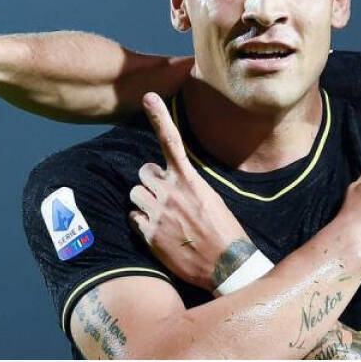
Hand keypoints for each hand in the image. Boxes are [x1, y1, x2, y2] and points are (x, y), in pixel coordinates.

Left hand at [128, 92, 249, 291]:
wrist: (227, 265)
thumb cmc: (225, 232)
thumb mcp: (212, 200)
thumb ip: (188, 187)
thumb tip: (171, 182)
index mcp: (190, 180)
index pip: (171, 141)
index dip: (159, 117)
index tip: (148, 96)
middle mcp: (171, 192)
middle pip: (144, 172)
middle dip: (151, 182)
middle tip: (166, 198)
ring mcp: (158, 213)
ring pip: (135, 194)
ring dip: (144, 202)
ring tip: (163, 216)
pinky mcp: (149, 234)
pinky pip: (133, 217)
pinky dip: (142, 223)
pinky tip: (159, 233)